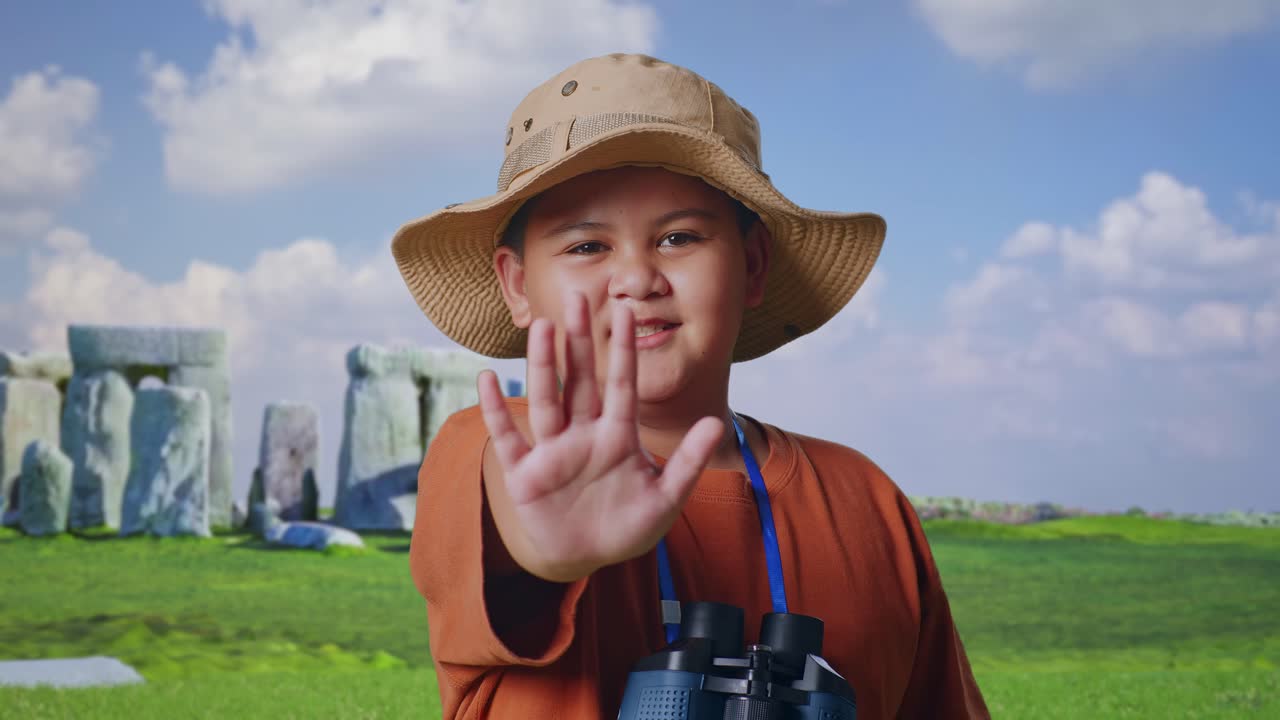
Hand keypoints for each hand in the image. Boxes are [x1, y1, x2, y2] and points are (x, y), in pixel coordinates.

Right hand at [476, 293, 723, 581]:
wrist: (585, 558)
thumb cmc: (626, 526)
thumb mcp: (665, 497)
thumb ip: (689, 461)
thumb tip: (716, 423)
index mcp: (617, 435)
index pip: (620, 384)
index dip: (623, 350)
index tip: (626, 310)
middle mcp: (582, 434)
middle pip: (580, 380)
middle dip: (578, 341)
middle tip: (575, 297)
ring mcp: (552, 451)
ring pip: (547, 400)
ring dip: (543, 365)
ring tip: (542, 327)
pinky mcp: (524, 473)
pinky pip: (507, 437)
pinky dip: (496, 411)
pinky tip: (487, 379)